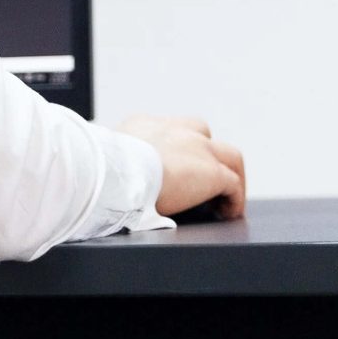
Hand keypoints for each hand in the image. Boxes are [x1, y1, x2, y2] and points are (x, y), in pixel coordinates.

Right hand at [116, 115, 246, 220]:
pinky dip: (234, 200)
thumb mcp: (106, 159)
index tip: (174, 167)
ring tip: (226, 197)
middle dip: (207, 155)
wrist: (116, 172)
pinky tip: (228, 212)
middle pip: (202, 133)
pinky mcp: (212, 172)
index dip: (177, 148)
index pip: (168, 130)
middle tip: (205, 179)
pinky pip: (234, 185)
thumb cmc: (103, 171)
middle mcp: (174, 130)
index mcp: (144, 126)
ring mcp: (197, 148)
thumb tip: (109, 181)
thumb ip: (115, 164)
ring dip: (230, 175)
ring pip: (229, 155)